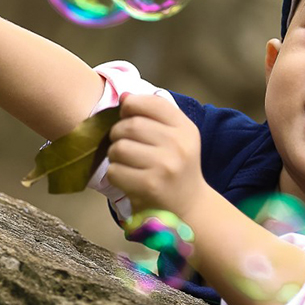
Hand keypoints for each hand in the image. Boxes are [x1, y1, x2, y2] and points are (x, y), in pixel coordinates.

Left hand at [106, 93, 207, 216]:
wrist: (189, 207)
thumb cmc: (176, 168)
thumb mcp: (177, 138)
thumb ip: (154, 115)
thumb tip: (125, 96)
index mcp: (186, 129)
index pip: (151, 103)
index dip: (132, 105)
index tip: (128, 116)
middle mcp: (178, 144)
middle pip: (130, 125)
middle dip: (118, 134)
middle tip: (124, 144)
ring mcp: (165, 165)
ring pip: (119, 148)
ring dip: (115, 156)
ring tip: (126, 163)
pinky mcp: (149, 186)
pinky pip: (115, 171)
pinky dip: (115, 175)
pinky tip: (128, 179)